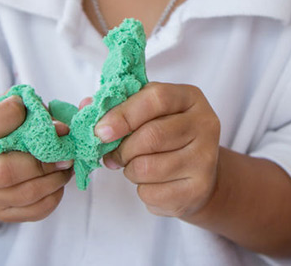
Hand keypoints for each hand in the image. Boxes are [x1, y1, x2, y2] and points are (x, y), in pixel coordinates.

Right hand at [0, 96, 73, 222]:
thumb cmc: (3, 126)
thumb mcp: (9, 109)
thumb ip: (31, 110)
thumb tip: (60, 129)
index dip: (8, 115)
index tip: (25, 107)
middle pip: (3, 172)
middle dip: (41, 163)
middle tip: (64, 153)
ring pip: (23, 195)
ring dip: (54, 179)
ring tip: (66, 164)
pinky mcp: (1, 213)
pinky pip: (34, 211)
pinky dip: (54, 196)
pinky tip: (58, 180)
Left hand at [95, 82, 220, 217]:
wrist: (199, 174)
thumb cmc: (165, 135)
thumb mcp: (146, 112)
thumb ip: (118, 106)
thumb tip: (85, 107)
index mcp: (189, 98)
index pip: (156, 98)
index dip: (124, 114)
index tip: (100, 131)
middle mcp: (205, 124)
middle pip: (152, 136)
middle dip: (122, 149)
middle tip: (112, 155)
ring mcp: (205, 158)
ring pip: (148, 168)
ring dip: (129, 170)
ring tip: (134, 166)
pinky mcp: (198, 189)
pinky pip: (151, 193)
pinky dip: (141, 190)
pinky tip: (151, 182)